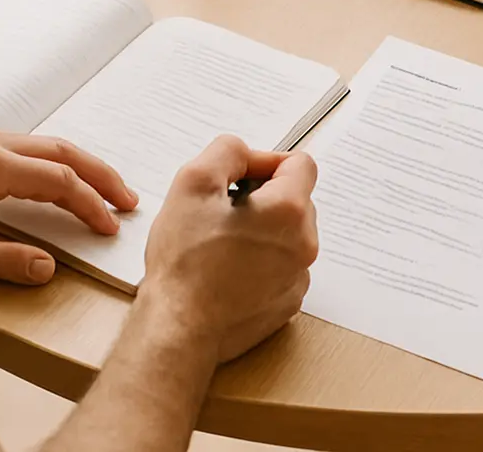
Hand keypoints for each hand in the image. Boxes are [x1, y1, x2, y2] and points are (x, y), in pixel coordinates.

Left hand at [0, 131, 138, 284]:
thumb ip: (3, 260)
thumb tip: (47, 268)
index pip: (58, 180)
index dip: (89, 203)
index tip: (109, 225)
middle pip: (63, 151)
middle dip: (100, 175)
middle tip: (127, 199)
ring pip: (47, 144)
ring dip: (80, 165)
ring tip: (106, 188)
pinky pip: (27, 147)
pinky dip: (55, 162)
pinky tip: (61, 179)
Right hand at [141, 136, 317, 363]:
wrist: (178, 331)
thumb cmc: (184, 263)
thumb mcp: (194, 182)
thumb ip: (227, 151)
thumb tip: (244, 153)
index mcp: (289, 210)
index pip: (300, 163)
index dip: (265, 162)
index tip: (237, 179)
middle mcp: (304, 244)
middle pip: (295, 199)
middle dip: (262, 197)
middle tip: (222, 213)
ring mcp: (298, 277)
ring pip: (287, 234)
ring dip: (261, 231)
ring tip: (221, 245)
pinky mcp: (286, 303)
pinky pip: (281, 267)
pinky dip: (260, 262)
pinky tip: (227, 271)